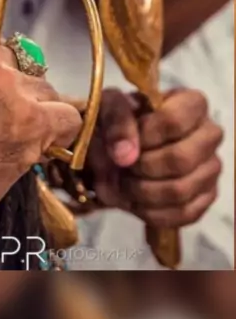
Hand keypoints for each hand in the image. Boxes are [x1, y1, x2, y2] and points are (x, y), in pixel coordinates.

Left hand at [87, 88, 222, 228]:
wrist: (118, 150)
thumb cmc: (119, 122)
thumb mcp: (108, 108)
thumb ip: (116, 121)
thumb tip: (125, 154)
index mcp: (191, 103)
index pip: (175, 120)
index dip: (145, 135)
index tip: (128, 140)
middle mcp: (209, 135)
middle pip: (181, 159)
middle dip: (143, 167)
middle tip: (123, 165)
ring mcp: (210, 169)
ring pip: (180, 190)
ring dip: (142, 191)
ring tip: (123, 182)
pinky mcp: (204, 198)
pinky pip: (181, 214)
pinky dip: (150, 211)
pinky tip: (135, 199)